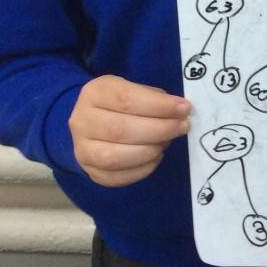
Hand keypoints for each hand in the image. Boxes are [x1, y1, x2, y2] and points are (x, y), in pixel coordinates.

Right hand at [69, 75, 190, 186]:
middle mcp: (82, 121)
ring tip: (167, 142)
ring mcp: (82, 149)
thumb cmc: (120, 103)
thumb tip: (179, 110)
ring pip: (115, 157)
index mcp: (94, 93)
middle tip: (182, 127)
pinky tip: (156, 157)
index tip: (184, 108)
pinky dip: (142, 169)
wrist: (91, 122)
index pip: (126, 99)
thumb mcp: (133, 89)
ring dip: (150, 151)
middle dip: (159, 130)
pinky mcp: (90, 171)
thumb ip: (153, 98)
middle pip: (120, 130)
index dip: (159, 106)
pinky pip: (116, 177)